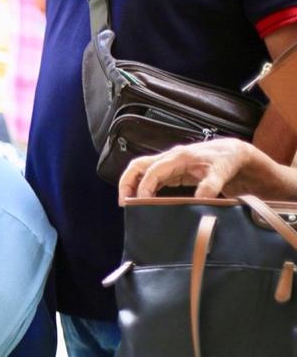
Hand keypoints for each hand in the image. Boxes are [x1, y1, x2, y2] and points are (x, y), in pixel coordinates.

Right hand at [118, 139, 259, 200]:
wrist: (232, 153)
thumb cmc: (226, 161)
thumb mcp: (221, 174)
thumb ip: (210, 187)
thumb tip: (199, 200)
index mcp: (178, 157)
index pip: (153, 170)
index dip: (144, 186)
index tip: (142, 202)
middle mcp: (169, 158)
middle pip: (138, 166)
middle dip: (127, 183)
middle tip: (124, 202)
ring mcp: (168, 163)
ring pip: (140, 170)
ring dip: (131, 185)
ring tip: (128, 203)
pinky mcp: (170, 170)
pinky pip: (149, 177)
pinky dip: (141, 187)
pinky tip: (143, 201)